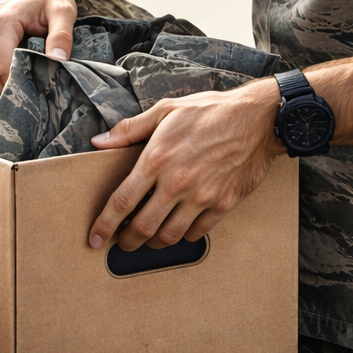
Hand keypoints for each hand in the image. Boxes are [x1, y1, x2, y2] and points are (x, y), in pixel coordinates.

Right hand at [0, 0, 76, 97]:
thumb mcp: (63, 12)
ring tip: (27, 87)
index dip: (18, 89)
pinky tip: (16, 75)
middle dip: (9, 92)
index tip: (37, 100)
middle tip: (34, 101)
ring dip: (2, 86)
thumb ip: (62, 36)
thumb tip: (58, 62)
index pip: (2, 71)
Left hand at [88, 82, 283, 250]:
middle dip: (126, 241)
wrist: (257, 118)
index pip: (122, 202)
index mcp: (157, 158)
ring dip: (153, 242)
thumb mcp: (166, 110)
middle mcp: (177, 182)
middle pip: (142, 227)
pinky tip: (179, 227)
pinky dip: (184, 235)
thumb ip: (129, 129)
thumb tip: (99, 142)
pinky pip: (197, 232)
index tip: (94, 237)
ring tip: (147, 238)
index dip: (104, 225)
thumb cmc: (211, 111)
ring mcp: (202, 196)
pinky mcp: (223, 204)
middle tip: (121, 242)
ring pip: (169, 236)